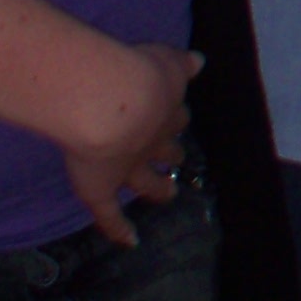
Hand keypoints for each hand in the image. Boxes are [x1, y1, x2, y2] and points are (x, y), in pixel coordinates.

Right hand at [57, 42, 197, 245]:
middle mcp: (150, 141)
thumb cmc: (134, 73)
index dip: (175, 117)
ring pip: (147, 182)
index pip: (174, 115)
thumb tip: (199, 61)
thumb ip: (180, 63)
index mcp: (162, 110)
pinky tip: (130, 241)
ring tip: (167, 193)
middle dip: (172, 154)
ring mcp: (127, 168)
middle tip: (178, 159)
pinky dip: (119, 230)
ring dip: (158, 188)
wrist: (111, 103)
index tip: (178, 119)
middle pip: (167, 150)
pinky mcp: (101, 190)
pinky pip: (110, 216)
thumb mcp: (164, 59)